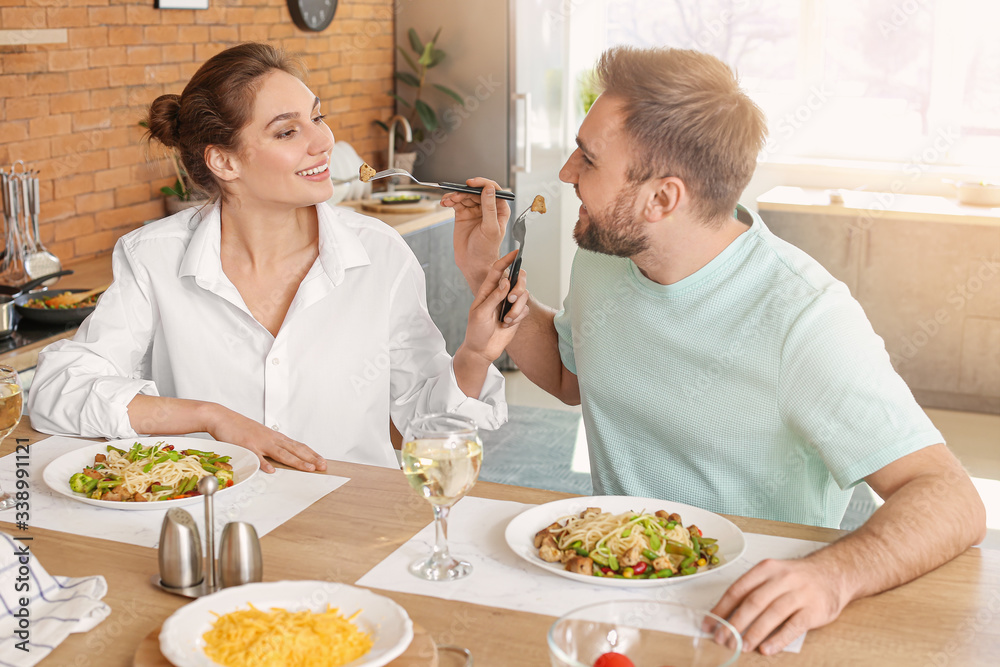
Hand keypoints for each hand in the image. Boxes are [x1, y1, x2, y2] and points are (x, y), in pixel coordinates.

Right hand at [207, 405, 327, 473]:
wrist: (222, 417)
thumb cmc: (241, 429)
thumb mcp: (261, 437)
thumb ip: (272, 447)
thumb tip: (282, 458)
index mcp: (275, 437)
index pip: (298, 446)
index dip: (311, 454)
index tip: (322, 461)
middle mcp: (271, 439)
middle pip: (295, 450)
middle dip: (310, 459)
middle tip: (323, 466)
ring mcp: (259, 442)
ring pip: (281, 453)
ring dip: (296, 461)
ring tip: (308, 469)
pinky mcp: (246, 446)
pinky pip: (256, 457)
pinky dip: (264, 464)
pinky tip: (271, 471)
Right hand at [441, 177, 510, 287]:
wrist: (473, 263)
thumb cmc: (486, 250)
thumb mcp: (490, 228)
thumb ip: (490, 208)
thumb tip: (489, 189)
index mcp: (500, 209)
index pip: (493, 190)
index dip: (482, 183)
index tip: (471, 183)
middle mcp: (487, 208)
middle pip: (476, 191)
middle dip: (465, 191)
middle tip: (456, 195)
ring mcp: (475, 210)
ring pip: (465, 195)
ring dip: (455, 195)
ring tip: (449, 201)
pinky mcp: (463, 214)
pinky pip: (456, 202)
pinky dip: (450, 200)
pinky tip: (445, 202)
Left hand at [461, 249, 528, 362]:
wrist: (482, 350)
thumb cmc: (476, 330)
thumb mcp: (481, 313)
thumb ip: (494, 297)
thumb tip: (506, 281)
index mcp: (488, 290)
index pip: (498, 270)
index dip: (507, 260)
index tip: (516, 252)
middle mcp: (500, 294)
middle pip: (517, 279)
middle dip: (518, 288)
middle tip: (512, 299)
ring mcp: (509, 304)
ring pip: (523, 296)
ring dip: (516, 309)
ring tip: (506, 320)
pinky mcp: (517, 314)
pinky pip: (525, 309)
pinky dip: (518, 317)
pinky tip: (508, 324)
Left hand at [710, 556, 849, 654]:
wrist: (834, 573)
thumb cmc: (796, 578)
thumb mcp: (772, 575)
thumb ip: (752, 591)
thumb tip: (725, 615)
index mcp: (766, 569)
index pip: (738, 589)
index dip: (721, 608)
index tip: (709, 624)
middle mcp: (782, 579)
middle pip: (753, 602)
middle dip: (734, 623)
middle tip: (722, 639)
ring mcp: (799, 594)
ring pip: (771, 614)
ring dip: (754, 633)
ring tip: (741, 647)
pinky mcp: (814, 610)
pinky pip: (793, 627)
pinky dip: (778, 639)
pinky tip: (766, 649)